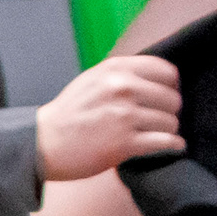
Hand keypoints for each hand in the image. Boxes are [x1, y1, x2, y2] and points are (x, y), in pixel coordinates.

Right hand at [35, 49, 184, 181]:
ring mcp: (124, 116)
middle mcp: (122, 88)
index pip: (167, 72)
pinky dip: (173, 145)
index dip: (171, 86)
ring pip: (170, 121)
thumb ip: (121, 75)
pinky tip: (171, 146)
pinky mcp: (125, 143)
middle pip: (173, 98)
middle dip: (169, 111)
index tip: (164, 96)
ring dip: (168, 130)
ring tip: (157, 134)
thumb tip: (155, 79)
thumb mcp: (91, 79)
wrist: (43, 143)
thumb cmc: (67, 114)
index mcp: (115, 69)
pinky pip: (166, 142)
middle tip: (158, 119)